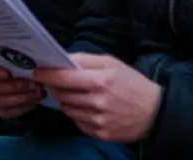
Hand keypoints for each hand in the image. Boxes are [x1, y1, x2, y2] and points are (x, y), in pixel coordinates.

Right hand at [0, 57, 44, 118]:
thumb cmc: (40, 64)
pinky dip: (18, 108)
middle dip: (12, 87)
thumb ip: (34, 61)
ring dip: (18, 98)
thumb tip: (33, 68)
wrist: (48, 80)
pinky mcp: (0, 107)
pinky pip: (2, 112)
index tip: (8, 74)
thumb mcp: (40, 59)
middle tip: (32, 84)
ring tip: (36, 92)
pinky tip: (32, 101)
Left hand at [34, 53, 161, 142]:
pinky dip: (77, 114)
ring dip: (67, 101)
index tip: (36, 72)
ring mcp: (98, 120)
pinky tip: (88, 108)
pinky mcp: (100, 134)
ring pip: (67, 109)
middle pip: (62, 94)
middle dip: (58, 87)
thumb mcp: (111, 63)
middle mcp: (97, 102)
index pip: (63, 78)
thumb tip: (61, 59)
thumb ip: (84, 60)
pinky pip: (77, 122)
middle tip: (61, 82)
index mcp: (100, 81)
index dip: (46, 74)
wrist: (156, 112)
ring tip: (79, 95)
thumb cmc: (132, 83)